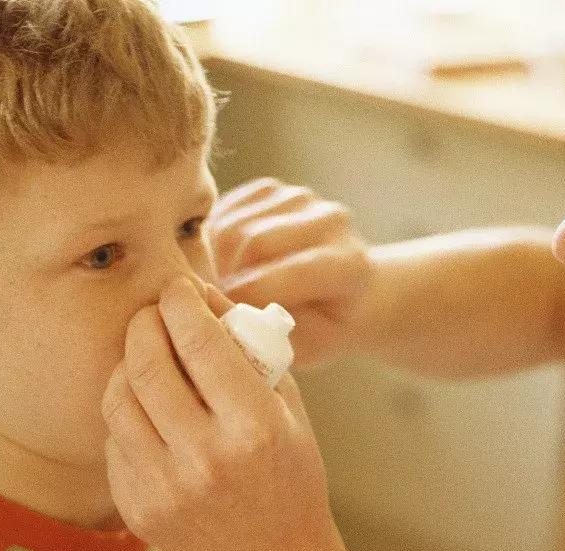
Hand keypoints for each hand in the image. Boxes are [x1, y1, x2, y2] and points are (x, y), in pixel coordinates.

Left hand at [101, 277, 383, 550]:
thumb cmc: (289, 472)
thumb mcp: (288, 407)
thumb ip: (249, 351)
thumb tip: (201, 297)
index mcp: (253, 427)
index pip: (199, 342)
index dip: (181, 302)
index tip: (177, 288)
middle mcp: (206, 458)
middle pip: (148, 365)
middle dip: (145, 324)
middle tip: (152, 314)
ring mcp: (166, 488)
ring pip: (118, 399)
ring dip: (127, 365)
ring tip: (146, 358)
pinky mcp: (138, 508)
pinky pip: (115, 440)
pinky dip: (128, 414)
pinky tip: (150, 411)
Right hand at [207, 178, 372, 366]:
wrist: (339, 294)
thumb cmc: (321, 328)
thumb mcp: (307, 347)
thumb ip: (274, 333)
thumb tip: (229, 312)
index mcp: (350, 264)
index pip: (295, 271)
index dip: (252, 295)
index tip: (226, 315)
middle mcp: (331, 220)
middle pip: (256, 241)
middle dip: (228, 278)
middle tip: (220, 304)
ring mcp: (301, 199)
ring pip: (232, 226)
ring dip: (218, 262)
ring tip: (228, 287)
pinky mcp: (272, 190)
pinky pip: (224, 212)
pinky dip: (214, 242)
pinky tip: (228, 264)